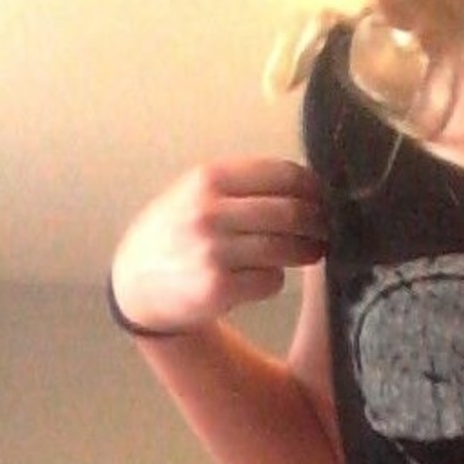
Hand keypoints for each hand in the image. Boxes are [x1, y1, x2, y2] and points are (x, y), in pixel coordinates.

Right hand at [110, 158, 326, 334]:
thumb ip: (240, 185)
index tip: (322, 197)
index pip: (283, 175)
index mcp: (209, 178)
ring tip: (312, 251)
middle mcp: (210, 212)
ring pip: (285, 248)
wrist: (137, 282)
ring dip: (306, 252)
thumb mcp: (195, 192)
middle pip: (291, 213)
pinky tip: (265, 276)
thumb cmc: (175, 232)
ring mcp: (214, 252)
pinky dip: (275, 279)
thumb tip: (304, 184)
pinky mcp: (219, 289)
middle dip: (318, 222)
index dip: (312, 188)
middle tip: (326, 229)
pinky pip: (270, 281)